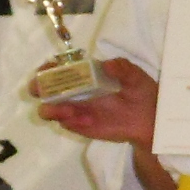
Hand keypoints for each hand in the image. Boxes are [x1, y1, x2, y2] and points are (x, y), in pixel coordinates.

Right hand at [35, 57, 158, 147]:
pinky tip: (87, 121)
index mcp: (83, 74)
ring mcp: (75, 109)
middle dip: (37, 87)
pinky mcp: (81, 126)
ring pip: (50, 109)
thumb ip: (123, 68)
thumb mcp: (135, 76)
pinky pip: (67, 124)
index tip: (47, 68)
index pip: (57, 68)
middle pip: (44, 88)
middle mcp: (74, 91)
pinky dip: (72, 122)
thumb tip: (108, 64)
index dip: (48, 67)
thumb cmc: (140, 92)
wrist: (151, 119)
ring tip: (68, 110)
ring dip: (51, 108)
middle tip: (40, 89)